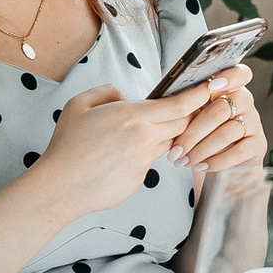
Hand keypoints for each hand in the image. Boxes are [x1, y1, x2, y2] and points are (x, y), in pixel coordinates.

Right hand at [32, 84, 204, 212]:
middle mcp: (144, 138)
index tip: (212, 87)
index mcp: (132, 116)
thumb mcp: (80, 104)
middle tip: (185, 107)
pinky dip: (142, 154)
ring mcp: (144, 161)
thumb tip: (125, 96)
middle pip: (182, 124)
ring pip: (168, 142)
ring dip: (163, 135)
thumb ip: (108, 92)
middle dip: (188, 115)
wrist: (61, 186)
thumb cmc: (67, 145)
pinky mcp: (140, 179)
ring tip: (136, 133)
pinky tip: (118, 156)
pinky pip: (150, 160)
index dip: (199, 95)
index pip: (179, 104)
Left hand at [167, 67, 265, 172]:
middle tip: (175, 149)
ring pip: (227, 132)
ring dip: (201, 149)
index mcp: (229, 88)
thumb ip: (188, 107)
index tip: (210, 87)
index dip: (228, 77)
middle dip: (193, 132)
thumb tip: (168, 105)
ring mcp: (253, 123)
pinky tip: (201, 166)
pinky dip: (216, 161)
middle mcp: (244, 102)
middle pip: (220, 109)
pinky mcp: (258, 145)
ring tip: (183, 160)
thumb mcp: (192, 119)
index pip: (239, 74)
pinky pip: (239, 151)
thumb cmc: (201, 137)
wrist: (222, 168)